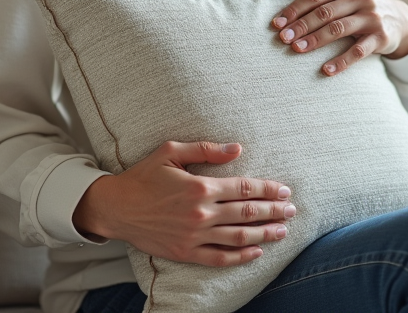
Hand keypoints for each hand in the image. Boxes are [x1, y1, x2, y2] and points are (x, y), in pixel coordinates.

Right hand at [72, 141, 295, 265]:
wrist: (116, 207)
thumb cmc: (143, 176)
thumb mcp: (171, 151)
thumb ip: (207, 150)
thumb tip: (237, 148)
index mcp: (200, 186)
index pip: (245, 189)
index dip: (268, 190)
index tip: (284, 190)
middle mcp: (201, 213)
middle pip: (247, 213)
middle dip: (274, 211)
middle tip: (291, 210)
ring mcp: (194, 236)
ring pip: (239, 237)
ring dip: (265, 234)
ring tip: (283, 231)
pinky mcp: (186, 252)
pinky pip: (220, 258)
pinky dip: (241, 257)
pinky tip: (256, 252)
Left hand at [272, 0, 407, 75]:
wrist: (400, 19)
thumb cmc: (364, 3)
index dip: (295, 8)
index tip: (277, 22)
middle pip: (325, 12)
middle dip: (301, 25)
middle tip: (283, 38)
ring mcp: (372, 17)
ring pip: (338, 29)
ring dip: (315, 40)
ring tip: (297, 49)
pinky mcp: (381, 38)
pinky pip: (358, 51)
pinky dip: (341, 62)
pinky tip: (325, 71)